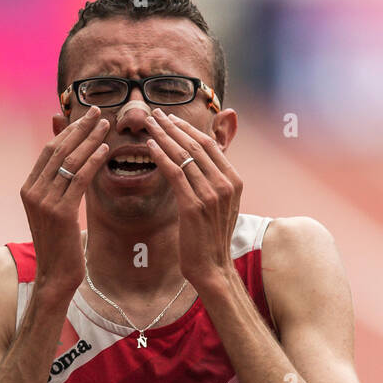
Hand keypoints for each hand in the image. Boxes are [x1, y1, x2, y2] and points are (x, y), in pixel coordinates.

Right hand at [20, 107, 109, 295]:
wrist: (55, 276)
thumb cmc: (60, 246)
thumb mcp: (55, 212)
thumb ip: (60, 188)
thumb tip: (71, 168)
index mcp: (29, 189)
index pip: (49, 151)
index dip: (67, 131)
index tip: (84, 117)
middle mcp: (33, 192)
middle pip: (58, 150)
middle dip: (79, 128)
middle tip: (97, 112)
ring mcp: (45, 202)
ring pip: (69, 162)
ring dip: (89, 140)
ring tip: (105, 126)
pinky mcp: (60, 213)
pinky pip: (78, 180)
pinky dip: (92, 162)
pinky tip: (104, 150)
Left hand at [143, 110, 242, 290]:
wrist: (213, 268)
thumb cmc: (211, 238)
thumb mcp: (221, 206)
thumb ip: (214, 181)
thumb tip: (203, 161)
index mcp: (234, 181)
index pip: (209, 145)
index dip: (188, 129)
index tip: (170, 118)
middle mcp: (225, 185)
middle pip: (195, 145)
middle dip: (173, 126)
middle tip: (155, 114)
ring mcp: (211, 195)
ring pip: (184, 156)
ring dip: (163, 137)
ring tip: (148, 124)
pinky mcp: (194, 206)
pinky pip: (175, 174)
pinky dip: (161, 157)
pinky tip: (149, 146)